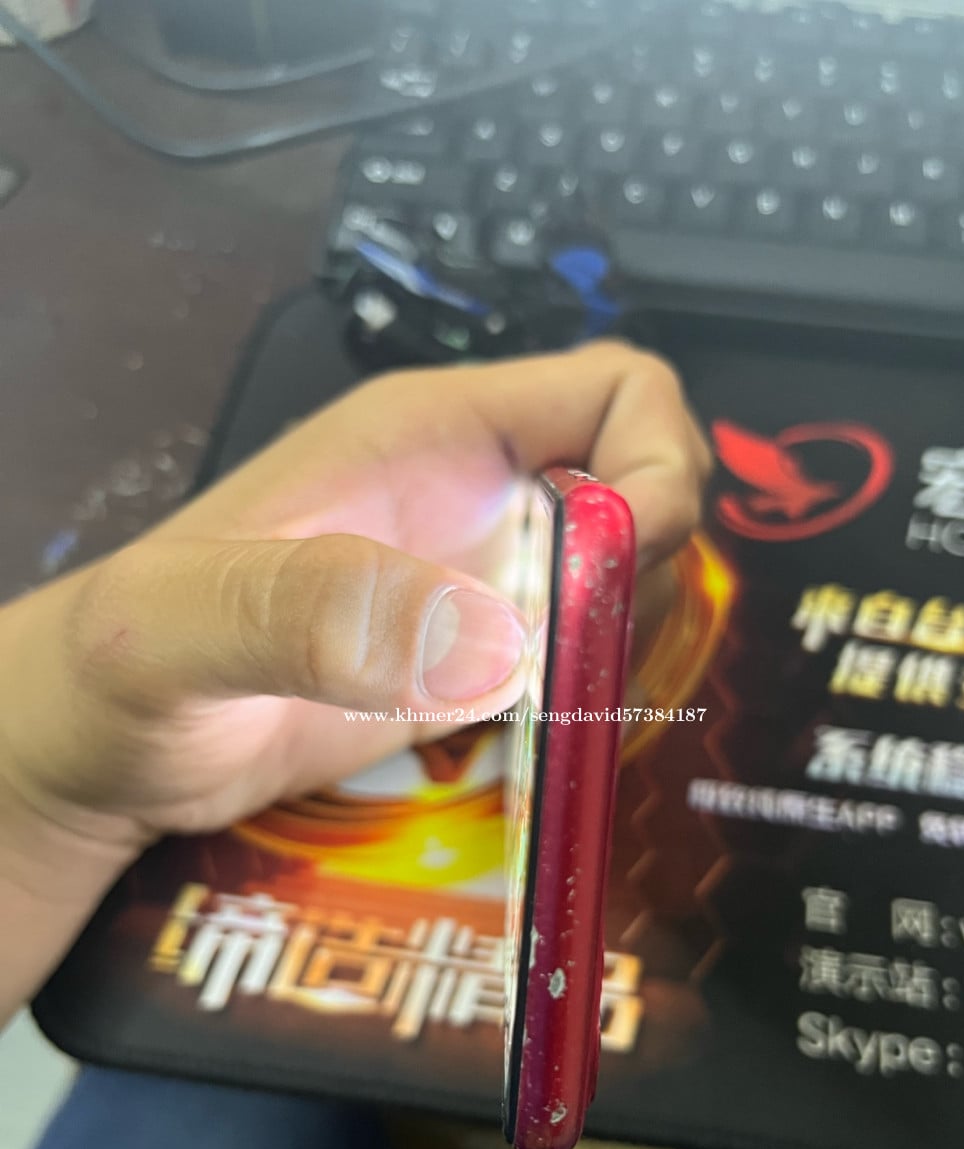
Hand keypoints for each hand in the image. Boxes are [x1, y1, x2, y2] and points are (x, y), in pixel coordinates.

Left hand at [0, 341, 709, 1015]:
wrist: (108, 749)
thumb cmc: (118, 666)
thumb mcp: (180, 626)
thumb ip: (303, 609)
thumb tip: (486, 635)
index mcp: (428, 434)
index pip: (617, 390)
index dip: (659, 462)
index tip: (629, 562)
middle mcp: (474, 494)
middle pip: (646, 485)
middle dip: (651, 569)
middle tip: (583, 656)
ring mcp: (480, 580)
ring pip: (629, 575)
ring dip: (629, 639)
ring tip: (559, 702)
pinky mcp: (475, 662)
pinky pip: (586, 654)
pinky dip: (599, 692)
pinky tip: (547, 735)